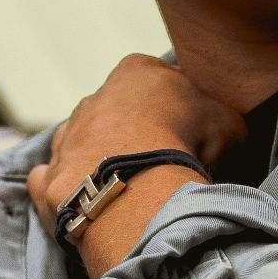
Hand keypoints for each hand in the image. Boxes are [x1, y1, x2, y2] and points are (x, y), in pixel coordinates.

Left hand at [28, 55, 245, 277]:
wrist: (134, 187)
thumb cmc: (182, 145)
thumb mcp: (228, 123)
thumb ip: (222, 120)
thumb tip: (221, 136)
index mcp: (136, 73)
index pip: (158, 83)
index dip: (179, 112)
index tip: (191, 138)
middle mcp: (94, 99)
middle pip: (119, 116)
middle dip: (138, 139)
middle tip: (163, 171)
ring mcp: (66, 139)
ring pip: (84, 148)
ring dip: (102, 166)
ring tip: (130, 196)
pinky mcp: (48, 179)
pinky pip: (52, 181)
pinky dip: (66, 192)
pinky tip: (88, 205)